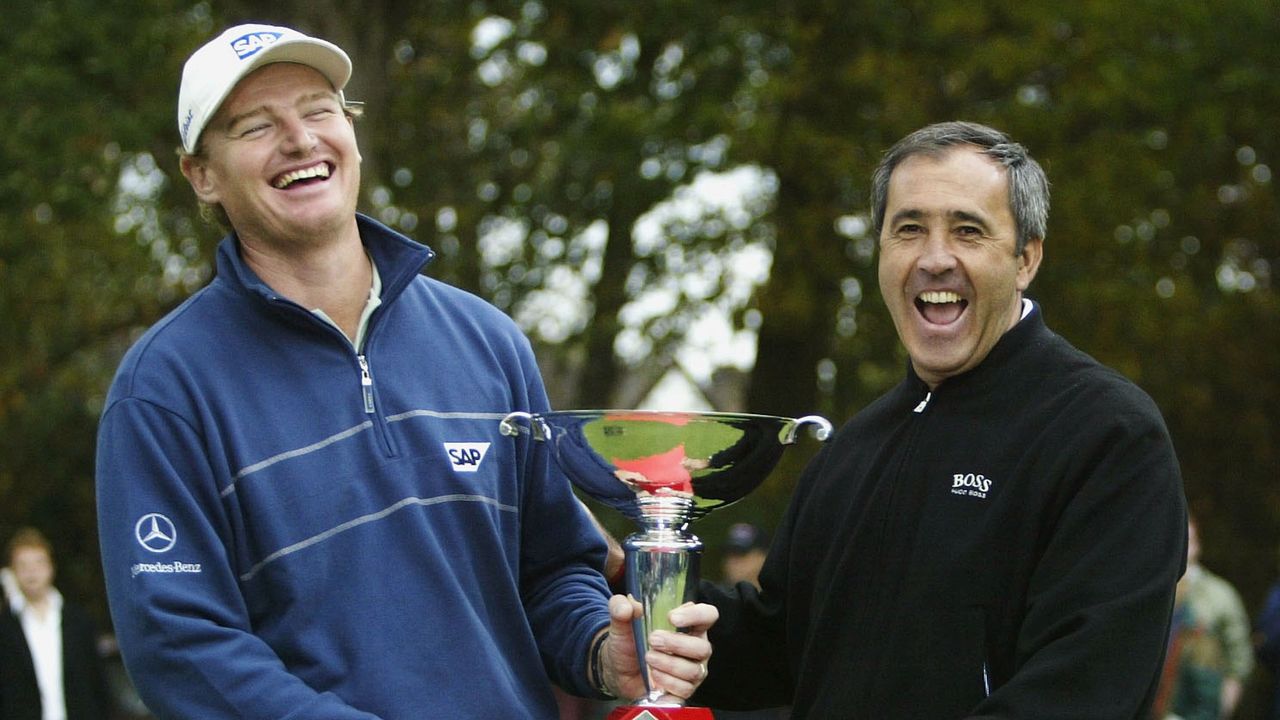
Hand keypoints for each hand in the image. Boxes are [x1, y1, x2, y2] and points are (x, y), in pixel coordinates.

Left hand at [598, 594, 717, 702]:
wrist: (616, 671)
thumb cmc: (627, 643)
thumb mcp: (620, 622)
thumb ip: (620, 607)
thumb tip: (628, 606)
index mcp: (688, 625)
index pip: (708, 615)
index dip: (696, 615)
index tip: (672, 617)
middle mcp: (695, 647)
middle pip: (703, 647)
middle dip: (676, 644)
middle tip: (652, 640)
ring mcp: (692, 670)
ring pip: (693, 670)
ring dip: (668, 663)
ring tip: (648, 658)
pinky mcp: (684, 689)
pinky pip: (685, 689)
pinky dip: (667, 681)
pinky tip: (653, 674)